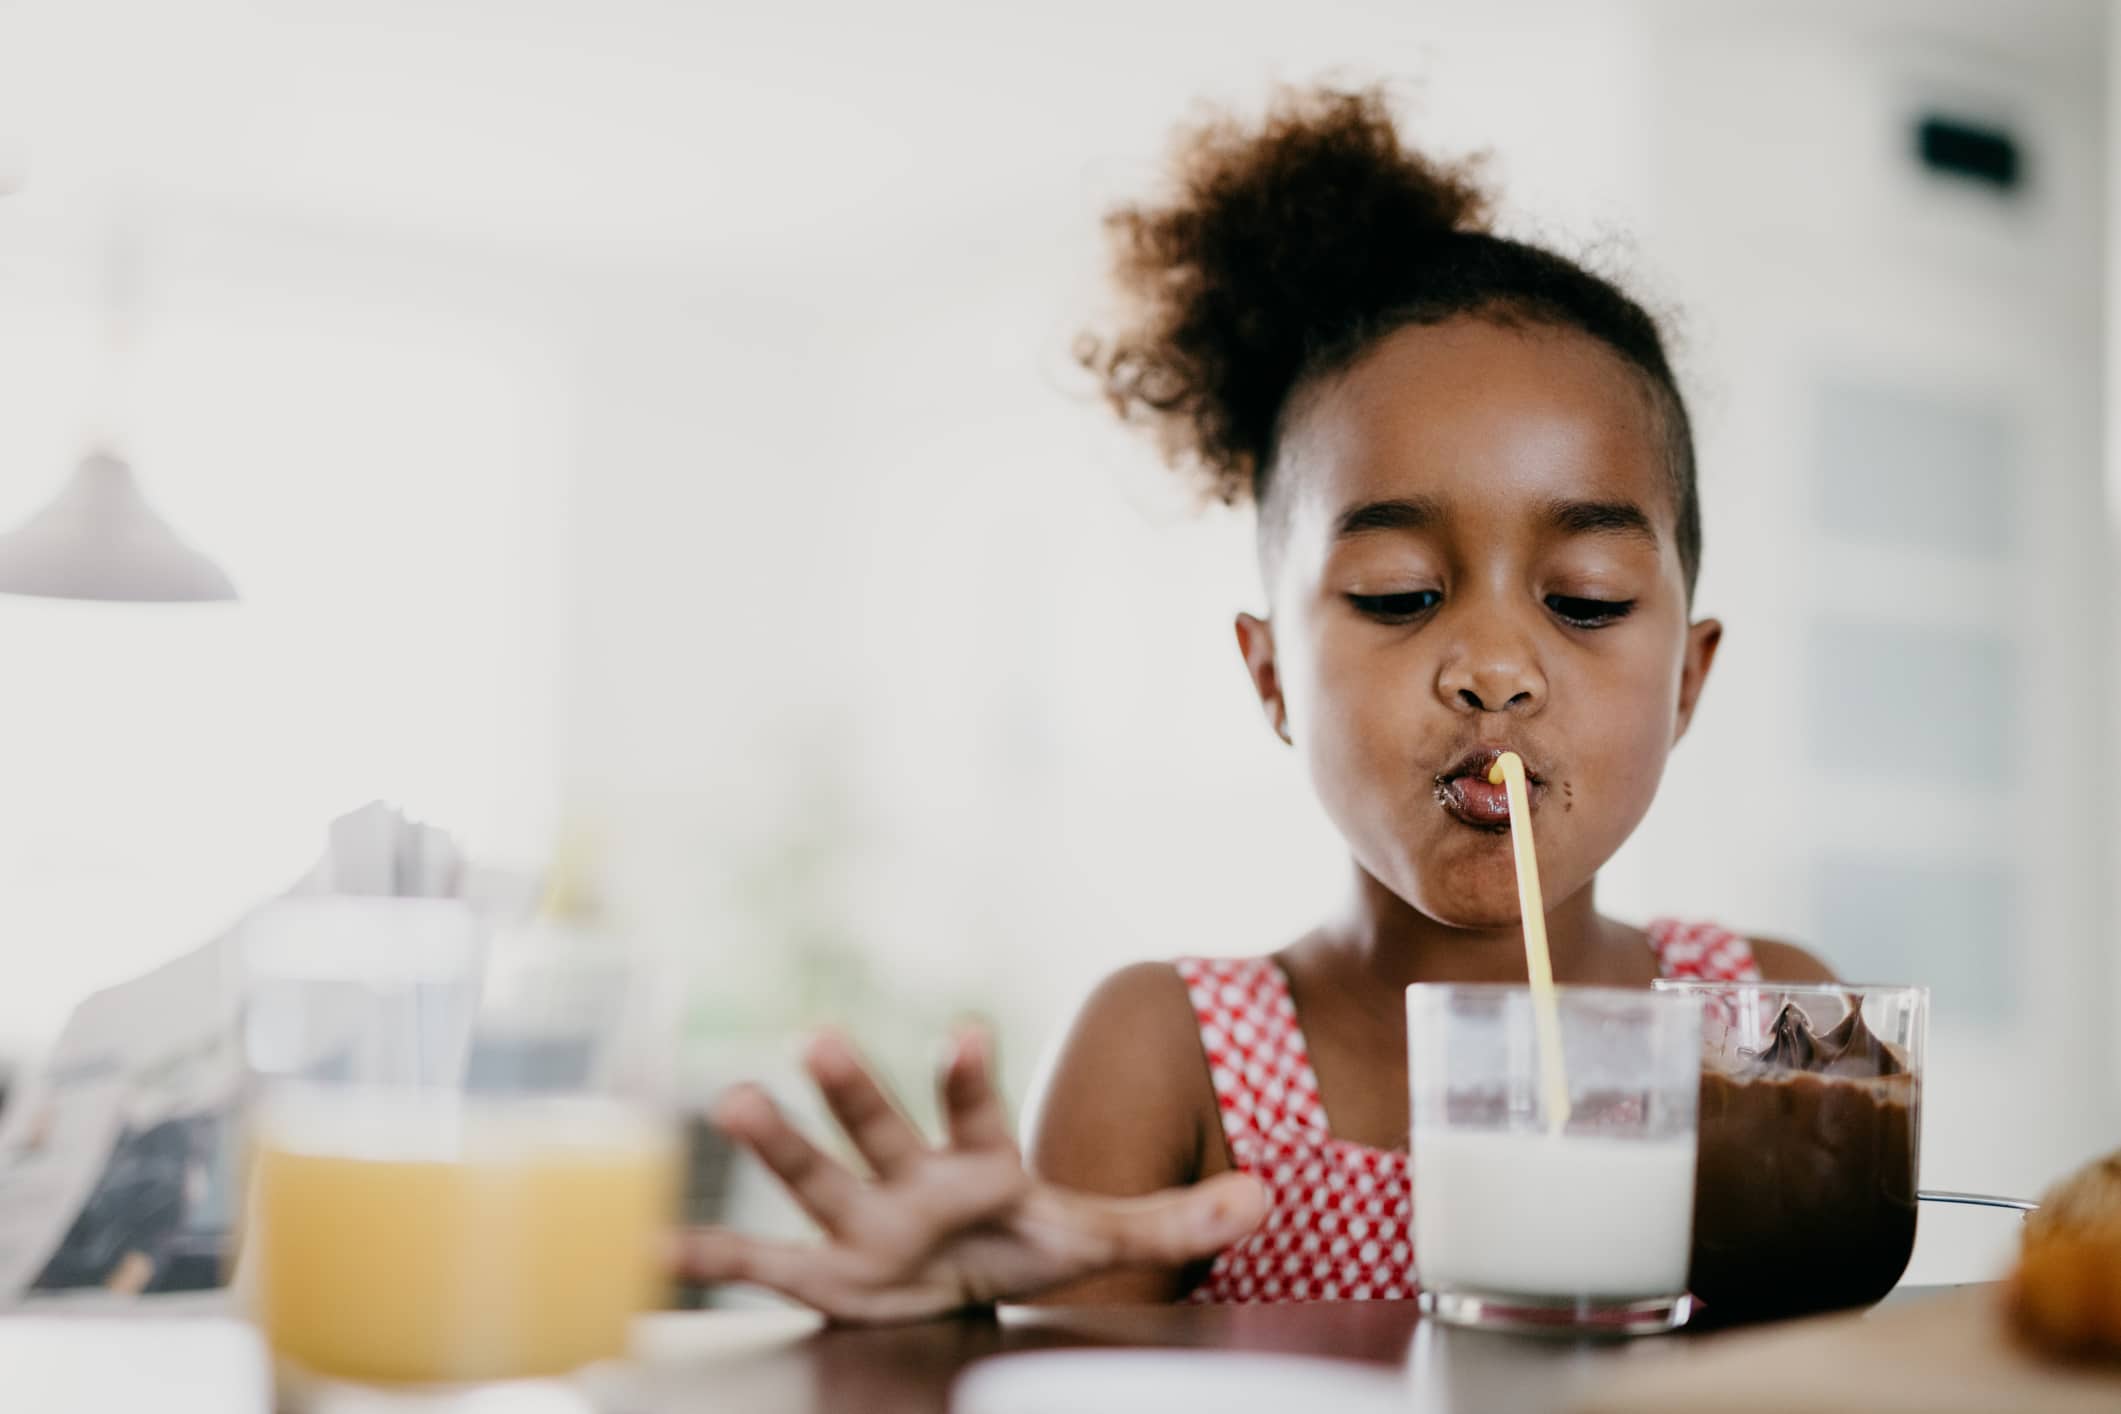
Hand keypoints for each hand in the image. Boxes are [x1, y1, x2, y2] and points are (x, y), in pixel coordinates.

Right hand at [677, 1026, 1265, 1323]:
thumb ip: (1177, 1218)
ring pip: (811, 1174)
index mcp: (976, 1163)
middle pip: (878, 1128)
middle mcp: (907, 1179)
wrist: (960, 1278)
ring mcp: (857, 1220)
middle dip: (852, 1089)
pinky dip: (706, 1255)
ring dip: (772, 1141)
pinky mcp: (818, 1272)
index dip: (971, 1076)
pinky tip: (654, 1243)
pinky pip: (756, 1263)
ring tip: (728, 1097)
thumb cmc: (1023, 1240)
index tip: (968, 1030)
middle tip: (817, 1036)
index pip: (976, 1112)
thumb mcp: (1101, 1238)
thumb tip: (1268, 1198)